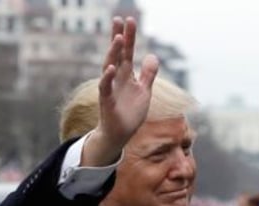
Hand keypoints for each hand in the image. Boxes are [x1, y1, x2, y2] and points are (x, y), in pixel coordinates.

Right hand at [83, 16, 158, 166]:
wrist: (121, 133)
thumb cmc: (130, 112)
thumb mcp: (144, 91)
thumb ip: (148, 74)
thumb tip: (153, 56)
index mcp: (126, 75)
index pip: (127, 52)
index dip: (129, 37)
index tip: (129, 19)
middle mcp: (116, 78)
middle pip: (117, 54)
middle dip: (118, 37)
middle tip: (119, 19)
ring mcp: (110, 88)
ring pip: (109, 66)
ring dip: (113, 53)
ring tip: (118, 38)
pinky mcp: (107, 101)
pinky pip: (105, 87)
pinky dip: (107, 77)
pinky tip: (111, 68)